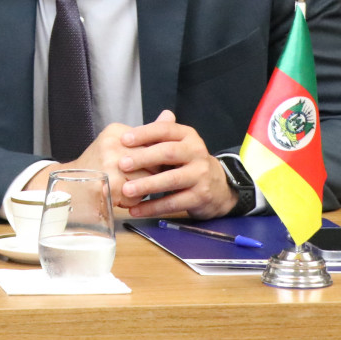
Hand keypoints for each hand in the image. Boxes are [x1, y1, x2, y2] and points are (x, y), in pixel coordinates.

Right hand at [25, 121, 152, 203]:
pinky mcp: (111, 186)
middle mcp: (113, 145)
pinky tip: (121, 196)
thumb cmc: (99, 163)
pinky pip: (137, 197)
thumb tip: (169, 115)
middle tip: (142, 177)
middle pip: (152, 161)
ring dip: (143, 188)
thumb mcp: (119, 141)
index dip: (156, 156)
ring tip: (128, 186)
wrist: (70, 184)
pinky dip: (133, 201)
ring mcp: (111, 166)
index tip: (154, 163)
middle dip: (152, 173)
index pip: (152, 141)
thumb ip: (146, 132)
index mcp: (117, 132)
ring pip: (147, 180)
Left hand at [115, 110, 234, 218]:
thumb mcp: (177, 144)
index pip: (165, 130)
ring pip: (171, 180)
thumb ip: (156, 136)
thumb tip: (125, 131)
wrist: (218, 186)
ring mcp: (200, 175)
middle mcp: (196, 152)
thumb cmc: (187, 162)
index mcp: (188, 135)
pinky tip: (136, 210)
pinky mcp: (200, 197)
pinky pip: (173, 203)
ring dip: (147, 185)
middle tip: (122, 164)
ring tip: (126, 190)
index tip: (123, 140)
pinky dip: (152, 208)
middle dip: (144, 158)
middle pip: (168, 153)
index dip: (144, 133)